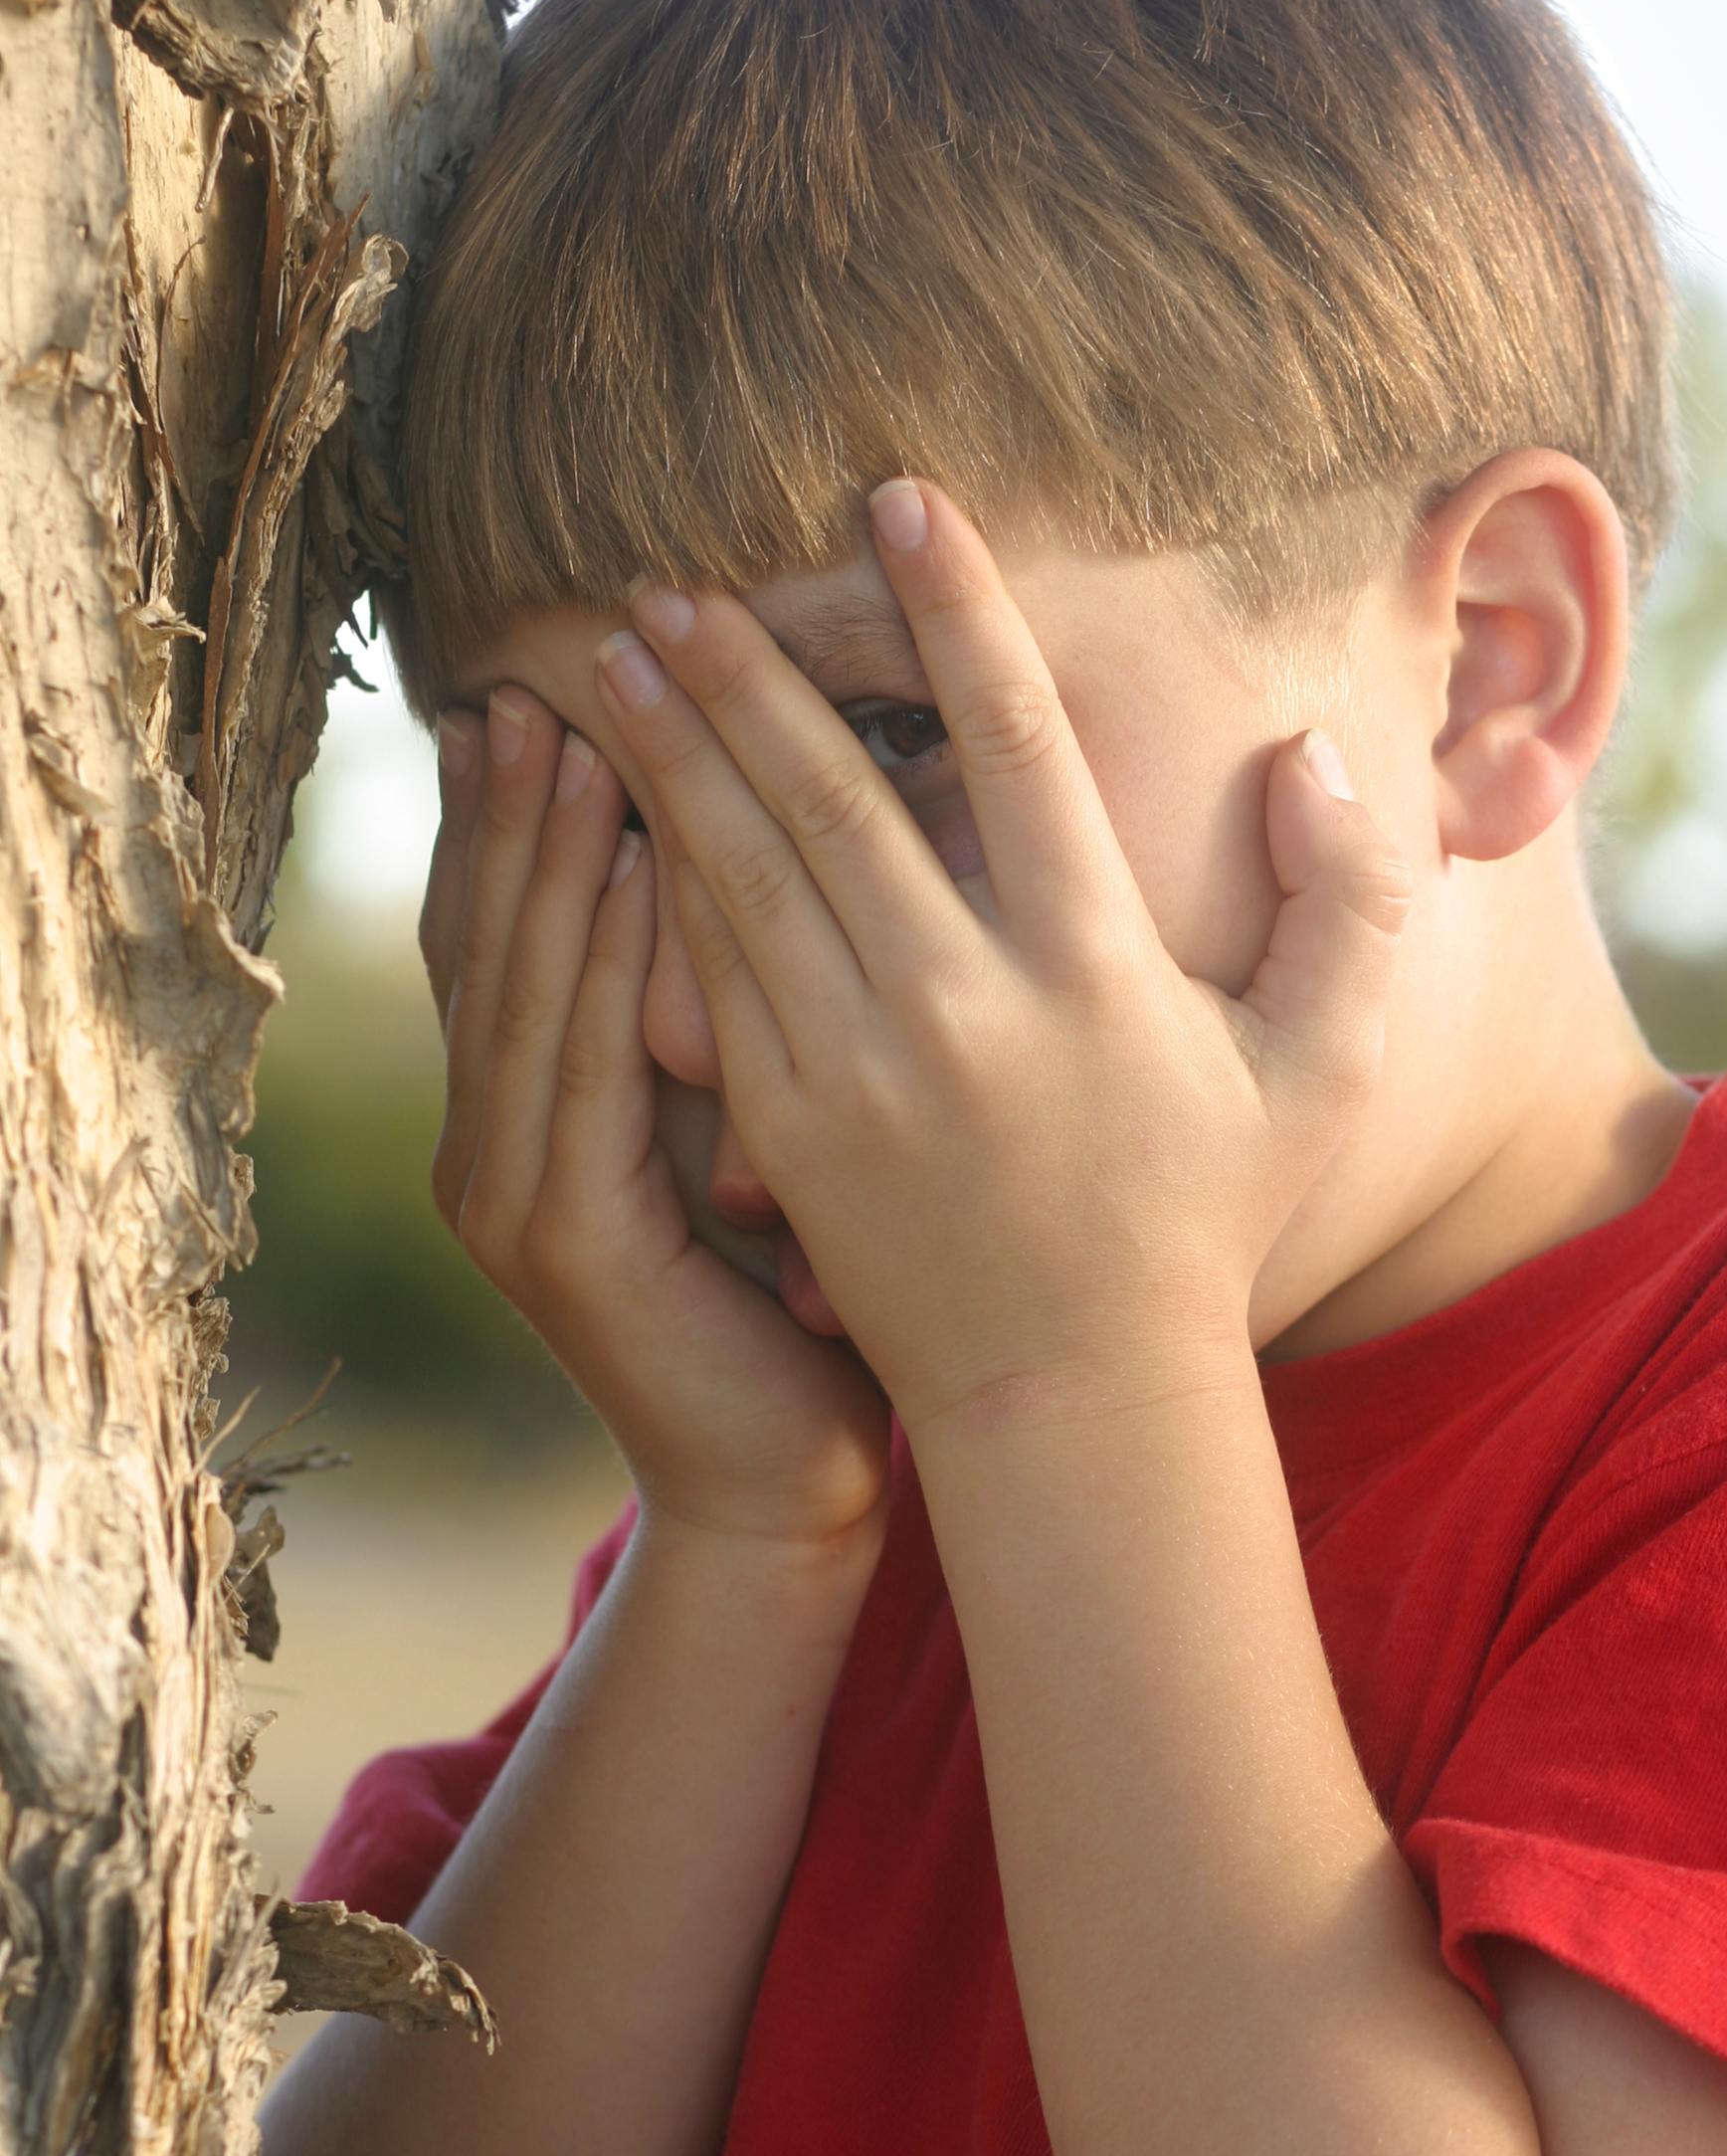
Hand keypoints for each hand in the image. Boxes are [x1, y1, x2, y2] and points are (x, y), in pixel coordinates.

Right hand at [420, 690, 890, 1545]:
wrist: (795, 1483)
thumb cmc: (808, 1308)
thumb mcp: (753, 1132)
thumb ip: (725, 1020)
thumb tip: (777, 862)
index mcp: (536, 1118)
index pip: (511, 936)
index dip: (515, 817)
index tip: (549, 690)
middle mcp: (498, 1147)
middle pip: (489, 940)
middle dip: (512, 806)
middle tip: (543, 672)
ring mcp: (513, 1198)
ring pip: (520, 987)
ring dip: (544, 852)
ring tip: (576, 725)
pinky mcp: (562, 1243)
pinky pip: (577, 1068)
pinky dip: (597, 959)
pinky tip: (627, 861)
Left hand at [593, 482, 1411, 1442]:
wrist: (1069, 1396)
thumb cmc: (1203, 1220)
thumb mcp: (1326, 1071)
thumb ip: (1354, 907)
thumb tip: (1322, 757)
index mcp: (1094, 973)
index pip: (1019, 748)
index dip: (958, 612)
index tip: (902, 500)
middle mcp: (963, 1009)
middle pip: (834, 797)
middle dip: (749, 671)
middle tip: (675, 571)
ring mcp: (858, 1072)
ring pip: (746, 874)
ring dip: (676, 754)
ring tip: (616, 654)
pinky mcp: (784, 1129)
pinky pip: (711, 973)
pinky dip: (661, 877)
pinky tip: (617, 807)